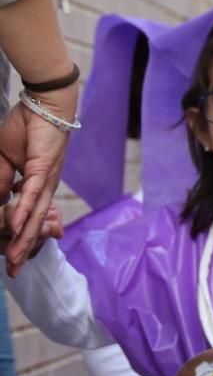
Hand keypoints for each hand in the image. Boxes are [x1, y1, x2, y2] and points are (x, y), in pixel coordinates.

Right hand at [0, 83, 77, 274]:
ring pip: (34, 214)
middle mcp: (44, 187)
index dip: (17, 237)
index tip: (9, 257)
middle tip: (13, 271)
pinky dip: (24, 210)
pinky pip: (31, 193)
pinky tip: (18, 226)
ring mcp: (45, 179)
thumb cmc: (26, 127)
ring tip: (15, 258)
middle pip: (33, 222)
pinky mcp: (42, 168)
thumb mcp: (3, 157)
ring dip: (24, 237)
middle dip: (22, 247)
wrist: (44, 104)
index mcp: (35, 185)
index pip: (25, 216)